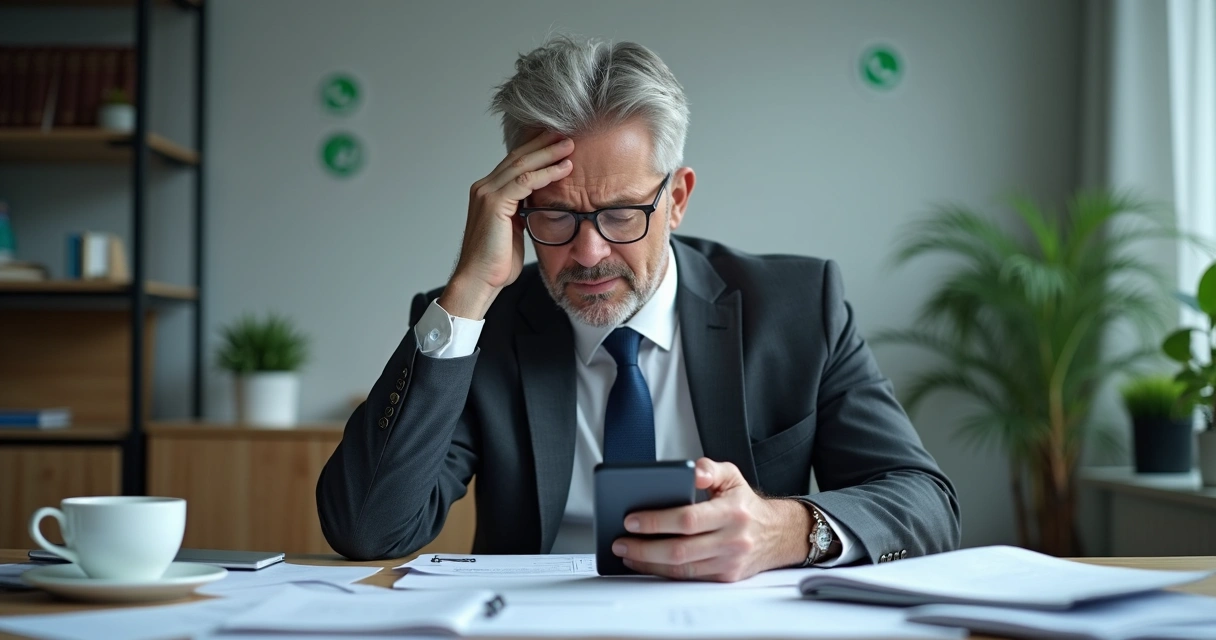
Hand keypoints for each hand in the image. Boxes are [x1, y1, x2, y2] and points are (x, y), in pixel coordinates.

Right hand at [441, 131, 574, 318]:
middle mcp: (484, 187)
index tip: (558, 142)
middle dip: (544, 144)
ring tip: (569, 146)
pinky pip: (525, 181)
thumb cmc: (496, 262)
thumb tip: (541, 204)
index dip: (537, 150)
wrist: (478, 280)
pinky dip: (546, 173)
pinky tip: (563, 168)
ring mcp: (487, 193)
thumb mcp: (514, 230)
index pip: (515, 163)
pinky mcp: (494, 203)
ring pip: (522, 164)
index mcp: (488, 192)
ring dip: (548, 153)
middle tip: (567, 134)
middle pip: (518, 156)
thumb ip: (523, 212)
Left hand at [612, 458, 811, 581]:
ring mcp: (729, 562)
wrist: (777, 534)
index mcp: (732, 511)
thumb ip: (709, 468)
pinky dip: (663, 572)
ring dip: (648, 563)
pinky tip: (646, 563)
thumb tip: (692, 470)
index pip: (688, 519)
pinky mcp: (725, 577)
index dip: (656, 521)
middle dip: (644, 547)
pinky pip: (689, 578)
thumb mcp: (732, 476)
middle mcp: (732, 539)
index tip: (631, 520)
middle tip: (620, 541)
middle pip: (680, 549)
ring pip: (681, 569)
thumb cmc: (746, 504)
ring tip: (627, 552)